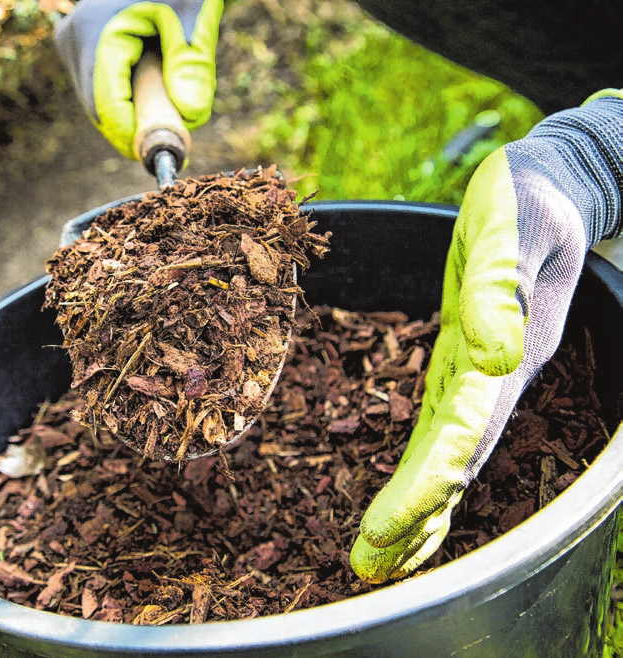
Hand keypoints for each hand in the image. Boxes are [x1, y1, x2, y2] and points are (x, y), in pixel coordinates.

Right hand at [54, 0, 221, 159]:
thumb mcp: (194, 16)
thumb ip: (193, 65)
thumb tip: (192, 116)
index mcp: (94, 32)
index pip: (107, 107)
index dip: (136, 137)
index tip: (171, 153)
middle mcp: (74, 42)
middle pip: (102, 112)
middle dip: (141, 127)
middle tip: (182, 135)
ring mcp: (73, 50)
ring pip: (103, 107)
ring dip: (139, 113)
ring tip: (175, 92)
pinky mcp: (81, 56)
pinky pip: (105, 95)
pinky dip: (134, 100)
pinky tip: (158, 82)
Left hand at [351, 92, 622, 582]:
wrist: (549, 194)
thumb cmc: (527, 202)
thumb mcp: (513, 230)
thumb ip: (501, 289)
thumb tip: (496, 354)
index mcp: (512, 352)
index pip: (465, 432)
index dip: (428, 483)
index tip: (386, 529)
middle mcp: (496, 378)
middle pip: (455, 459)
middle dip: (415, 515)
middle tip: (367, 565)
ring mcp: (480, 375)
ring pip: (449, 453)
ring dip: (418, 507)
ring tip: (378, 556)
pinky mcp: (460, 363)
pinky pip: (441, 426)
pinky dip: (421, 468)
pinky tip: (405, 499)